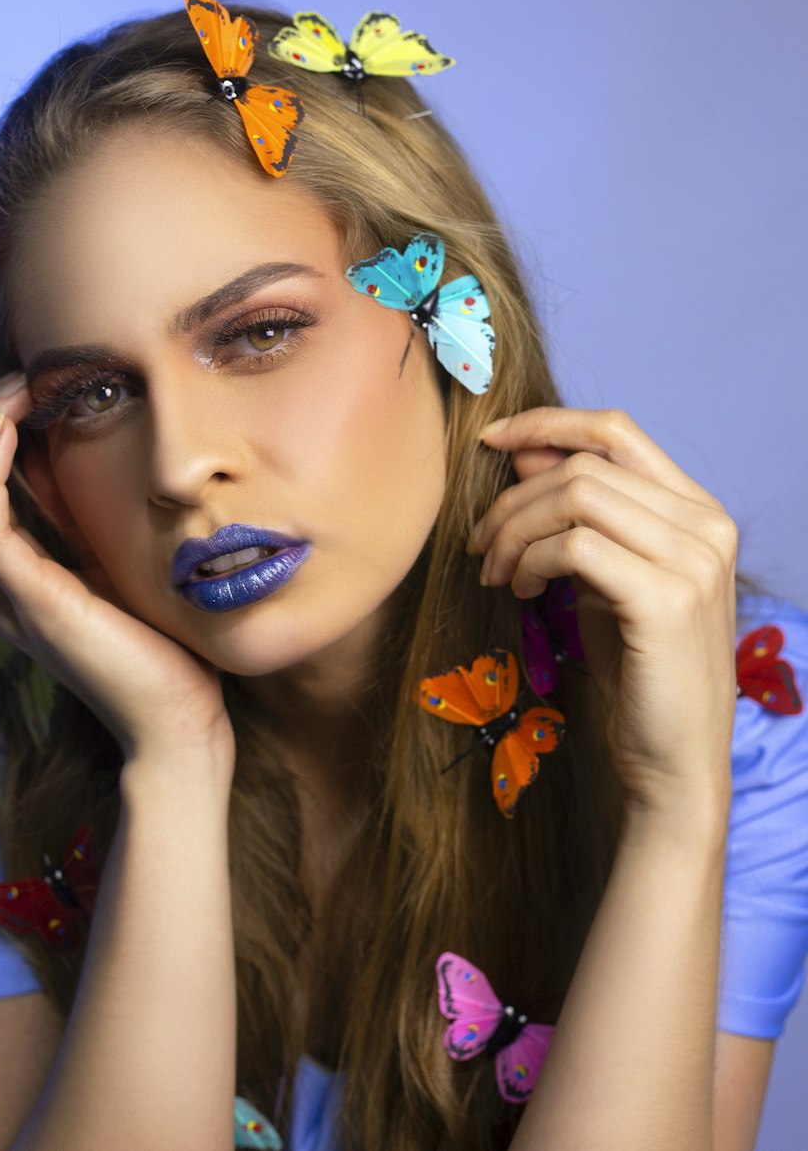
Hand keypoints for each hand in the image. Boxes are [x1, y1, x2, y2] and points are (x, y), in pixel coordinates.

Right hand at [0, 374, 233, 769]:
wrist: (178, 719)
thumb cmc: (162, 645)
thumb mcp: (117, 564)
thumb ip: (87, 523)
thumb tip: (81, 458)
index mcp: (12, 578)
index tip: (30, 388)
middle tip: (22, 377)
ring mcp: (2, 597)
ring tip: (17, 390)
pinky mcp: (27, 602)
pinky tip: (14, 430)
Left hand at [468, 408, 736, 820]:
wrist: (672, 760)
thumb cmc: (636, 671)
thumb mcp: (602, 578)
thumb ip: (577, 516)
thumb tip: (524, 455)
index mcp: (697, 511)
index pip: (616, 431)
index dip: (546, 424)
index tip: (490, 440)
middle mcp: (705, 524)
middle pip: (583, 467)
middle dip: (513, 499)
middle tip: (479, 544)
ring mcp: (693, 560)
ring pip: (574, 497)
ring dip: (514, 529)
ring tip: (495, 570)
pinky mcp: (666, 599)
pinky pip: (574, 545)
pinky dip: (530, 559)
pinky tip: (520, 588)